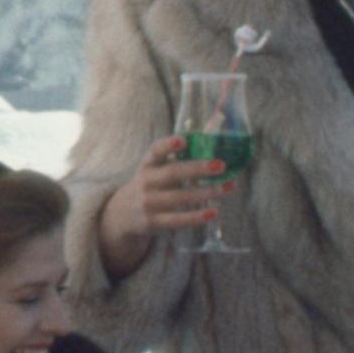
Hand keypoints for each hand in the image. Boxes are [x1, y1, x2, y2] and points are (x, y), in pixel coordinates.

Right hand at [92, 138, 227, 275]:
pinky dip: (197, 216)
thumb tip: (214, 130)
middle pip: (172, 173)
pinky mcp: (153, 222)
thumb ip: (180, 155)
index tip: (183, 140)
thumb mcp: (156, 168)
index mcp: (148, 163)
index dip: (168, 145)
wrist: (123, 214)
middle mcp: (146, 181)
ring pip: (180, 197)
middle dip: (198, 169)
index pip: (155, 151)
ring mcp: (148, 203)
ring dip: (207, 192)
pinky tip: (214, 211)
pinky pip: (178, 220)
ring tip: (229, 187)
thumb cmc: (151, 184)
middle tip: (221, 165)